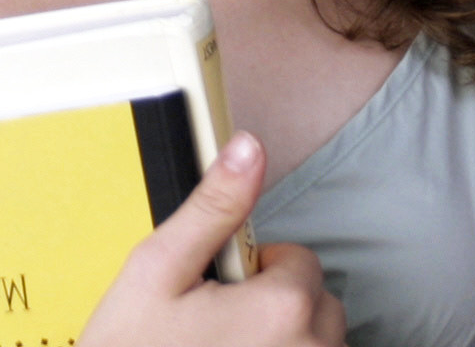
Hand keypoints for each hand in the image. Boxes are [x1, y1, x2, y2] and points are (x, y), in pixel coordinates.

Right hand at [82, 132, 343, 345]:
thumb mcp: (158, 270)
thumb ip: (213, 207)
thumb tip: (248, 147)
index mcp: (283, 309)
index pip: (299, 259)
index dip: (253, 268)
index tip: (213, 291)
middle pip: (317, 305)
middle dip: (276, 307)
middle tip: (215, 328)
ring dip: (286, 345)